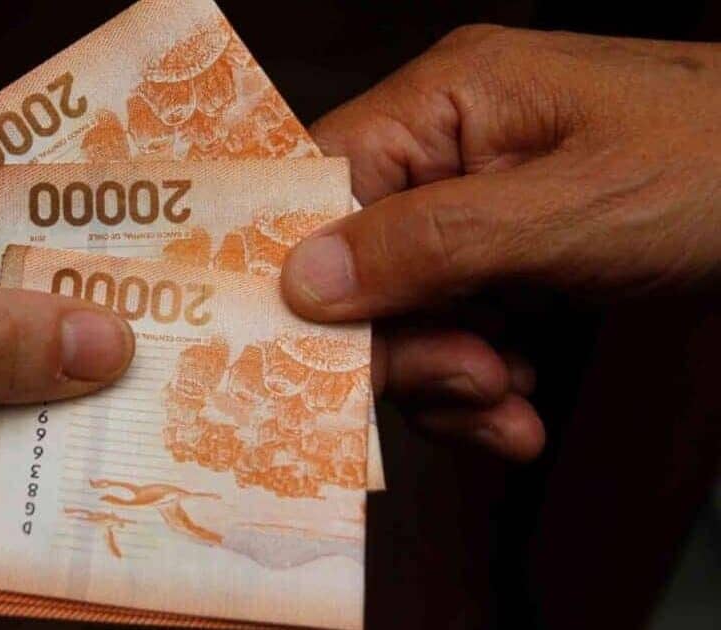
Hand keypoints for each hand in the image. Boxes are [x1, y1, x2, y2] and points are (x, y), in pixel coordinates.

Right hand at [282, 26, 719, 459]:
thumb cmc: (717, 171)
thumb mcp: (575, 212)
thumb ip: (433, 243)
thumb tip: (299, 280)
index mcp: (445, 101)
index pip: (319, 179)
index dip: (300, 267)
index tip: (314, 352)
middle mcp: (446, 150)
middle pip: (356, 263)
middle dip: (403, 343)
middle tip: (469, 384)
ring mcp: (478, 212)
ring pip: (402, 313)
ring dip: (444, 381)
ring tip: (507, 406)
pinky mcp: (509, 263)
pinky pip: (454, 332)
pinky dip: (477, 385)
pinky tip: (520, 409)